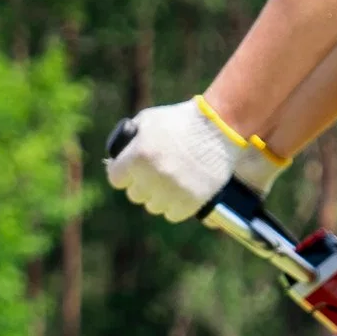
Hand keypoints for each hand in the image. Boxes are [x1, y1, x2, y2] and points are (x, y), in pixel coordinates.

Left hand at [106, 96, 271, 222]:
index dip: (124, 172)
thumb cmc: (181, 121)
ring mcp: (172, 192)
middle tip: (156, 172)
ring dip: (159, 196)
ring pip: (153, 206)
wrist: (220, 128)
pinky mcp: (191, 203)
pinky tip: (182, 190)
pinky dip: (176, 205)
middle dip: (142, 183)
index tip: (131, 170)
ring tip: (171, 180)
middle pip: (135, 194)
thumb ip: (129, 140)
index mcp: (138, 156)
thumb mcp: (149, 120)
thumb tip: (117, 158)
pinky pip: (172, 214)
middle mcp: (152, 177)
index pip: (116, 178)